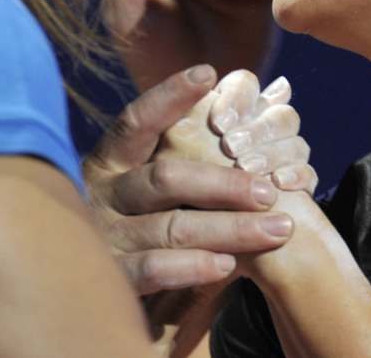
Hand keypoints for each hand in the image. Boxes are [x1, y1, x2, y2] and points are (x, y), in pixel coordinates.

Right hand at [83, 65, 296, 294]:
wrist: (94, 296)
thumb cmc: (141, 229)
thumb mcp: (152, 190)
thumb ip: (190, 159)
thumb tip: (258, 106)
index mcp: (110, 163)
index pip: (136, 123)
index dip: (168, 97)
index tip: (207, 74)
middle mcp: (103, 195)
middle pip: (166, 178)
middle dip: (224, 183)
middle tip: (269, 190)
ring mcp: (104, 237)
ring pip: (171, 226)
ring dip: (230, 228)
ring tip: (276, 229)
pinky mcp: (109, 280)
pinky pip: (153, 269)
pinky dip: (192, 265)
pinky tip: (227, 265)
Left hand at [162, 69, 317, 195]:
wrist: (184, 250)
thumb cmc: (160, 198)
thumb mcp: (152, 160)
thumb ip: (165, 117)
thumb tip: (202, 76)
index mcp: (228, 112)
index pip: (246, 85)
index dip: (238, 96)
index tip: (217, 121)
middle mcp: (259, 129)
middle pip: (278, 110)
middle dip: (256, 127)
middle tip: (231, 146)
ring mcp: (281, 158)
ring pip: (294, 138)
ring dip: (273, 150)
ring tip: (249, 167)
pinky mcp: (293, 190)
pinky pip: (307, 174)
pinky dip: (297, 175)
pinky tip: (279, 183)